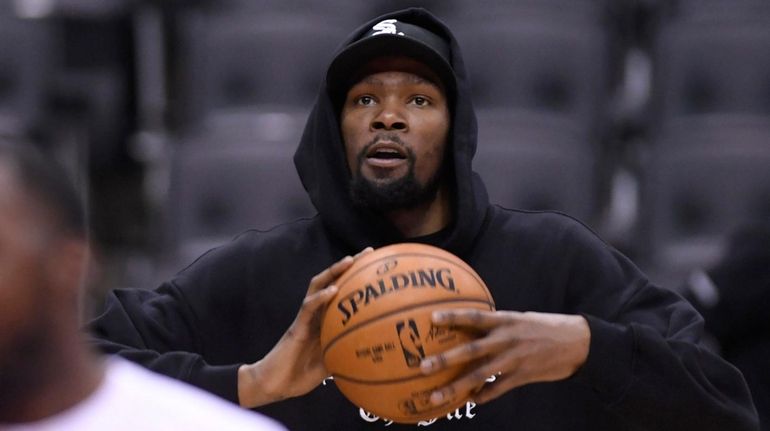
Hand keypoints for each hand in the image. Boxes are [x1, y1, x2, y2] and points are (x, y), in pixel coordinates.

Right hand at [238, 247, 372, 407]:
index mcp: (326, 320)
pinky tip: (332, 290)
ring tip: (350, 261)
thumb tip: (372, 356)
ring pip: (318, 287)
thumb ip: (347, 355)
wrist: (274, 384)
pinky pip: (308, 307)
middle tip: (369, 252)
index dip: (359, 278)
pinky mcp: (297, 326)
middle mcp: (317, 314)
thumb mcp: (332, 365)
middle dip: (349, 265)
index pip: (343, 292)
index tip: (378, 266)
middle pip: (332, 281)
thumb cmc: (300, 375)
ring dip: (333, 272)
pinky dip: (320, 298)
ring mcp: (306, 318)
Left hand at [419, 310, 589, 405]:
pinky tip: (469, 401)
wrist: (578, 343)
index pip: (475, 317)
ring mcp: (514, 360)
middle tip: (422, 365)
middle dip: (445, 359)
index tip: (432, 318)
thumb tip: (469, 322)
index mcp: (506, 321)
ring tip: (436, 395)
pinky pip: (497, 389)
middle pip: (471, 350)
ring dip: (456, 387)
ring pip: (480, 376)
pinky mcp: (523, 376)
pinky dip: (483, 396)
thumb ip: (496, 323)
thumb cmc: (544, 326)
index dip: (454, 317)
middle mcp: (508, 340)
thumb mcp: (520, 318)